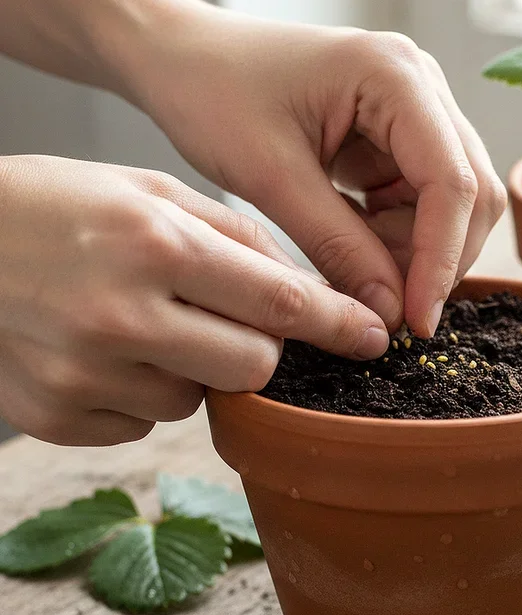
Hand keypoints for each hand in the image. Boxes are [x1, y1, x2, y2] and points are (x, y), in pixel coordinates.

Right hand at [0, 156, 387, 445]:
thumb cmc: (59, 204)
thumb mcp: (151, 190)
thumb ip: (235, 236)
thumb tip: (299, 288)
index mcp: (154, 244)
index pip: (277, 300)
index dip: (336, 323)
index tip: (373, 338)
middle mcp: (121, 315)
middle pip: (253, 367)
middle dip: (262, 347)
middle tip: (231, 317)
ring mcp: (83, 374)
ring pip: (198, 400)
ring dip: (196, 369)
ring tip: (148, 323)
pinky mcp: (55, 416)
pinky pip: (143, 424)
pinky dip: (144, 391)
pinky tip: (108, 349)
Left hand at [128, 9, 506, 336]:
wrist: (180, 56)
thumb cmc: (212, 92)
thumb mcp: (271, 176)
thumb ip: (338, 246)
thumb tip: (392, 313)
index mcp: (395, 76)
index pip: (453, 181)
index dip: (441, 259)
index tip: (417, 322)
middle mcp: (420, 87)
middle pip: (469, 192)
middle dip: (434, 258)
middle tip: (388, 309)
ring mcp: (411, 111)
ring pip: (448, 204)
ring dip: (413, 250)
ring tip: (353, 267)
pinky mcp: (394, 137)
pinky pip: (417, 201)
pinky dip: (394, 237)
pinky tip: (352, 245)